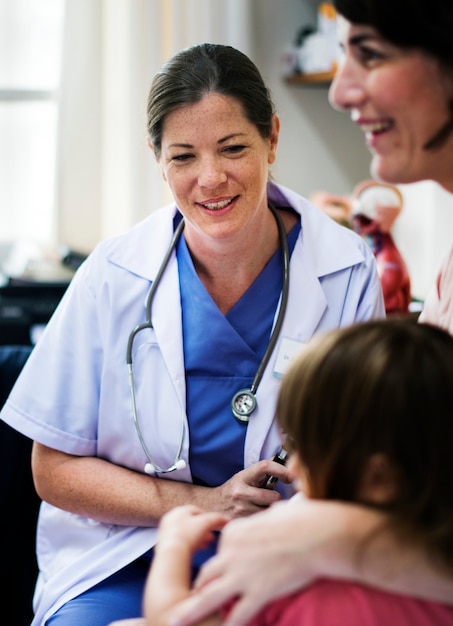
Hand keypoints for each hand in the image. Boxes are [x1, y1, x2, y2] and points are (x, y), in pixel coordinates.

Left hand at [155, 505, 228, 555]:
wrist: (172, 554)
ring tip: (205, 546)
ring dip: (197, 539)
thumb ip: (218, 519)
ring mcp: (166, 532)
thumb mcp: (207, 523)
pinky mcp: (164, 545)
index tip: (214, 526)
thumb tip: (227, 519)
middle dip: (203, 531)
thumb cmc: (188, 536)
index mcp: (179, 510)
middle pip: (191, 523)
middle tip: (211, 539)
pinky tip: (195, 552)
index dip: (207, 518)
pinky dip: (189, 546)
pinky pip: (180, 543)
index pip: (196, 511)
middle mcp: (170, 519)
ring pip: (186, 534)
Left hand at [166, 497, 384, 625]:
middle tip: (187, 603)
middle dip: (198, 590)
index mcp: (233, 533)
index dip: (224, 565)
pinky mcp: (258, 592)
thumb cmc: (300, 521)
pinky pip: (239, 615)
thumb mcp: (272, 515)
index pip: (220, 553)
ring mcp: (242, 574)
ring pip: (209, 596)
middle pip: (207, 574)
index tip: (226, 573)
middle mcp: (231, 553)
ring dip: (192, 612)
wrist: (317, 534)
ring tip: (176, 622)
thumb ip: (261, 524)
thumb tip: (268, 521)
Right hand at [210, 457, 292, 518]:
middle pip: (273, 496)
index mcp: (243, 477)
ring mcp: (241, 509)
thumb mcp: (244, 476)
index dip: (281, 470)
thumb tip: (282, 460)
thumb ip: (262, 471)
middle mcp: (241, 492)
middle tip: (271, 498)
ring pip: (270, 511)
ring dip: (270, 510)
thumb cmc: (233, 490)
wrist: (210, 506)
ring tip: (262, 507)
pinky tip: (258, 516)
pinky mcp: (241, 523)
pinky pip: (263, 522)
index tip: (291, 477)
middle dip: (276, 498)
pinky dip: (264, 519)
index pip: (265, 467)